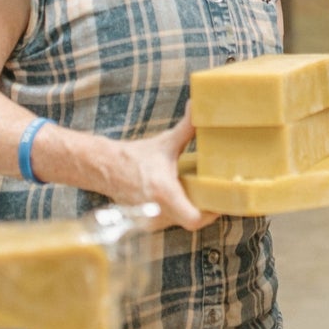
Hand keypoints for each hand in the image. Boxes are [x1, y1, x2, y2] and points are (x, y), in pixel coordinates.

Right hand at [101, 106, 218, 233]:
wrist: (106, 169)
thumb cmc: (137, 157)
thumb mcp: (165, 142)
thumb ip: (187, 126)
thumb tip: (199, 105)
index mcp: (164, 192)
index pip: (194, 218)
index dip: (211, 213)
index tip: (222, 200)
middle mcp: (158, 211)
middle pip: (192, 220)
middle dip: (206, 208)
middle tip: (217, 193)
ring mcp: (151, 221)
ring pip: (181, 222)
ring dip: (192, 209)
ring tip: (203, 193)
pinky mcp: (147, 223)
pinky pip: (171, 222)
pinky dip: (179, 211)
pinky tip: (185, 197)